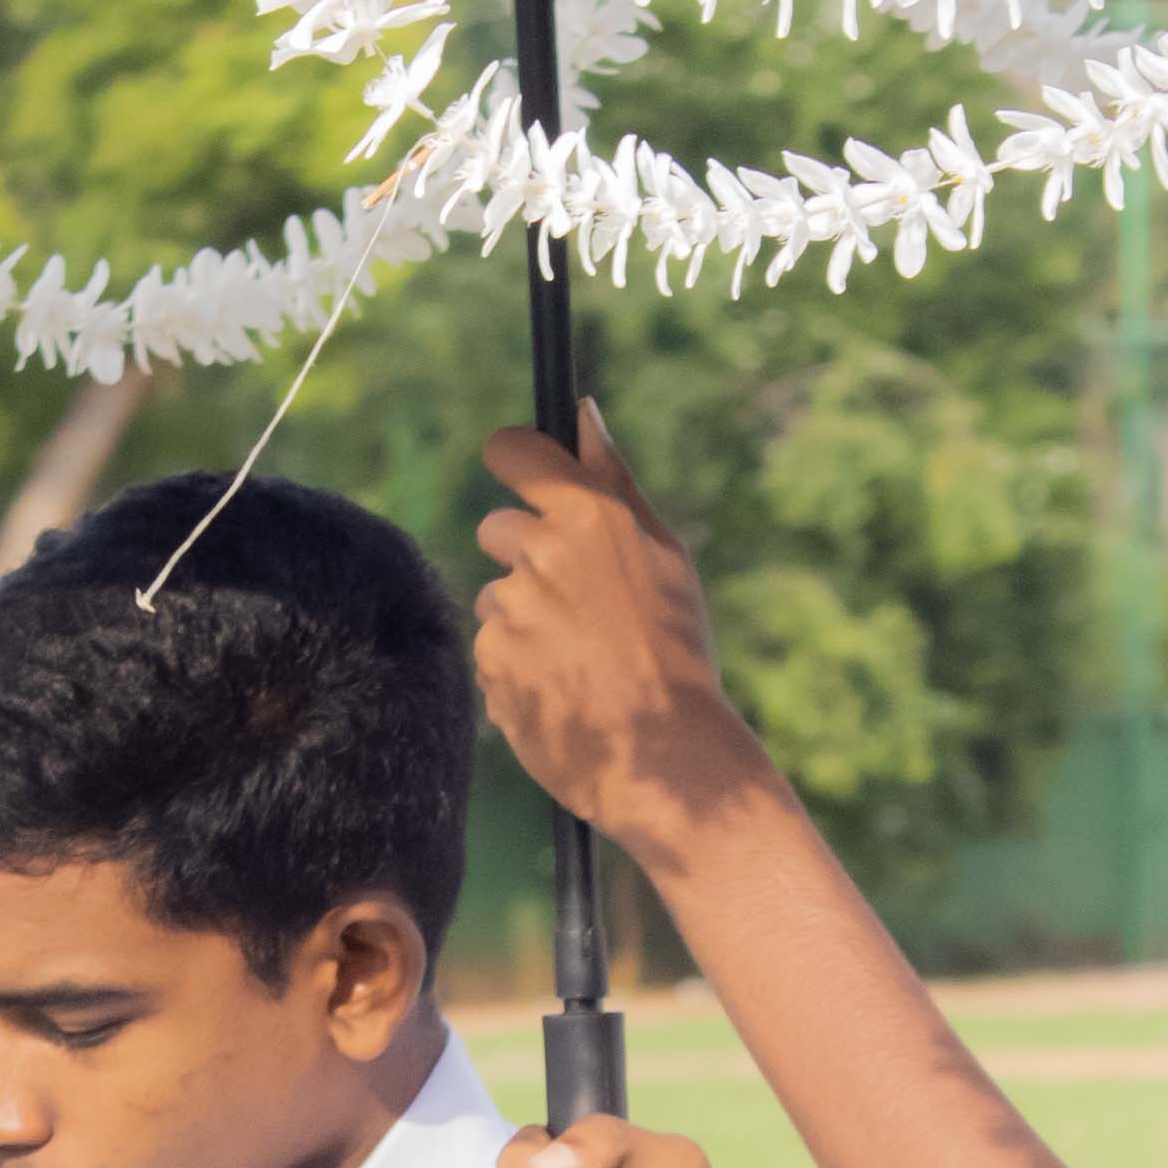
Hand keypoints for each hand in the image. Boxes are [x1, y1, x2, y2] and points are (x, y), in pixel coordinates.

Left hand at [472, 408, 766, 864]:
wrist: (667, 756)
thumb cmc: (677, 649)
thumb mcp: (662, 554)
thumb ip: (613, 479)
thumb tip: (583, 411)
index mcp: (587, 516)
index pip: (513, 453)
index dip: (512, 459)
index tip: (517, 471)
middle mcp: (540, 553)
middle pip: (497, 528)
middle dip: (525, 557)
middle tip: (579, 603)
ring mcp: (510, 610)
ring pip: (496, 595)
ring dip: (525, 618)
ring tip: (579, 657)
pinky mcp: (490, 661)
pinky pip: (491, 648)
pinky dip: (518, 665)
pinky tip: (562, 687)